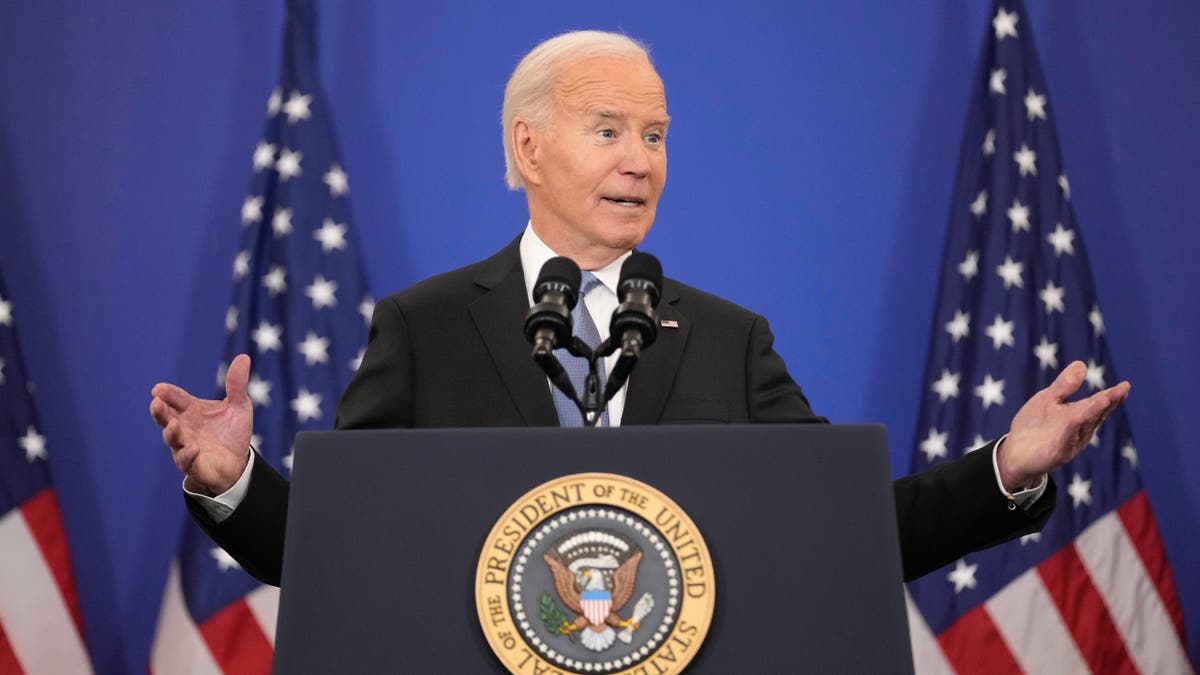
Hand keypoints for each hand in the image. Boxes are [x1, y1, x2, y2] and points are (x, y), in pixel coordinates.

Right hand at [150, 354, 253, 495]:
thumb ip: (237, 385)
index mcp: (191, 410)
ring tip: (174, 424)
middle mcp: (183, 427)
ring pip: (171, 439)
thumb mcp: (239, 406)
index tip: (158, 389)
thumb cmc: (232, 432)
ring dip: (170, 432)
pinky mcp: (192, 464)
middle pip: (165, 417)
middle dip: (159, 410)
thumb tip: (243, 357)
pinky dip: (187, 454)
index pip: (175, 398)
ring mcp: (184, 446)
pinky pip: (186, 460)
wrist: (238, 462)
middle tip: (156, 402)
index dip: (167, 393)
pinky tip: (193, 447)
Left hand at [999, 360, 1129, 491]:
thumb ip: (1064, 385)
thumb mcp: (1047, 400)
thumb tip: (1081, 364)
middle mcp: (1080, 428)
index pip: (1097, 402)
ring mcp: (1071, 441)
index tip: (1125, 385)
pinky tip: (1076, 418)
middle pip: (1096, 412)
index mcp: (1078, 414)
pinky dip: (1073, 428)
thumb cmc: (1033, 426)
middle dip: (1108, 401)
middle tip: (1122, 390)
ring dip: (1095, 411)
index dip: (1111, 394)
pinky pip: (1067, 439)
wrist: (1015, 453)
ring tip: (1106, 398)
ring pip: (1084, 424)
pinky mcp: (1060, 453)